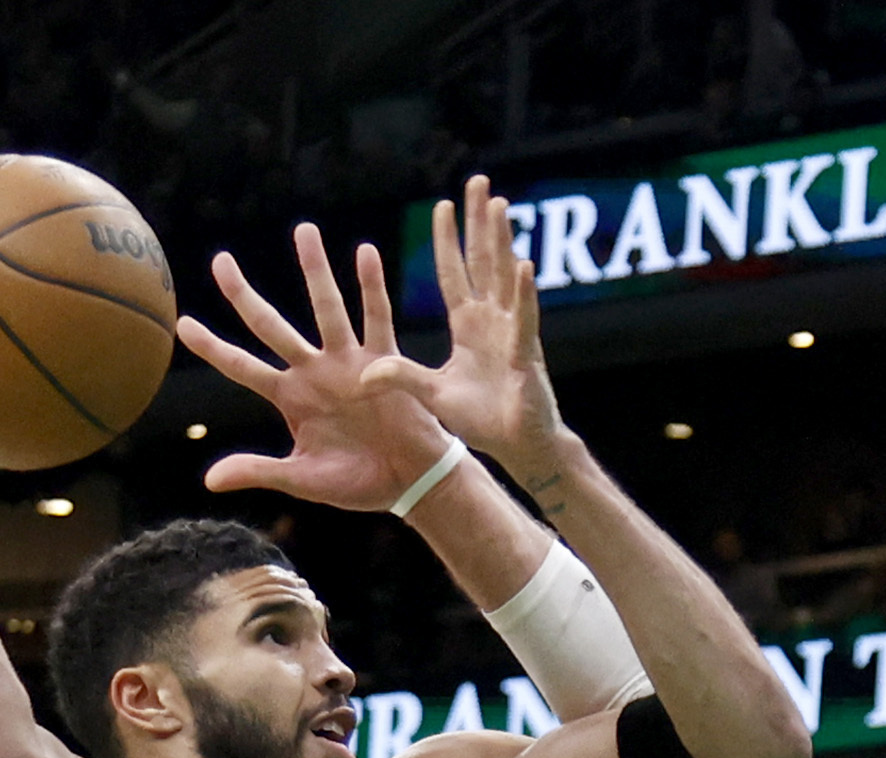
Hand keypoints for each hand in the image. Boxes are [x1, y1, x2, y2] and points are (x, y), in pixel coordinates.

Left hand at [176, 224, 451, 510]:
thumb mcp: (303, 479)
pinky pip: (377, 319)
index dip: (213, 347)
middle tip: (219, 262)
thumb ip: (259, 471)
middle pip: (271, 326)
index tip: (182, 324)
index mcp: (291, 398)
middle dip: (244, 296)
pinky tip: (365, 253)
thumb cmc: (359, 482)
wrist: (412, 484)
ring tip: (304, 230)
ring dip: (315, 271)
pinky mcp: (385, 363)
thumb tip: (209, 481)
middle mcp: (315, 372)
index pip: (242, 367)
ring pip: (326, 309)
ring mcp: (349, 363)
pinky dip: (372, 287)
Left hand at [359, 175, 575, 490]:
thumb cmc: (482, 421)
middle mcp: (493, 321)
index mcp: (470, 326)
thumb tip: (361, 373)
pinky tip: (523, 266)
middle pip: (484, 261)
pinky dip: (524, 294)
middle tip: (479, 182)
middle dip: (481, 222)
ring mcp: (512, 334)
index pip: (456, 273)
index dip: (449, 240)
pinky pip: (524, 320)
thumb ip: (401, 377)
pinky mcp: (525, 356)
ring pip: (507, 279)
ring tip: (499, 206)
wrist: (518, 446)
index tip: (443, 205)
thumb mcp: (432, 394)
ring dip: (503, 242)